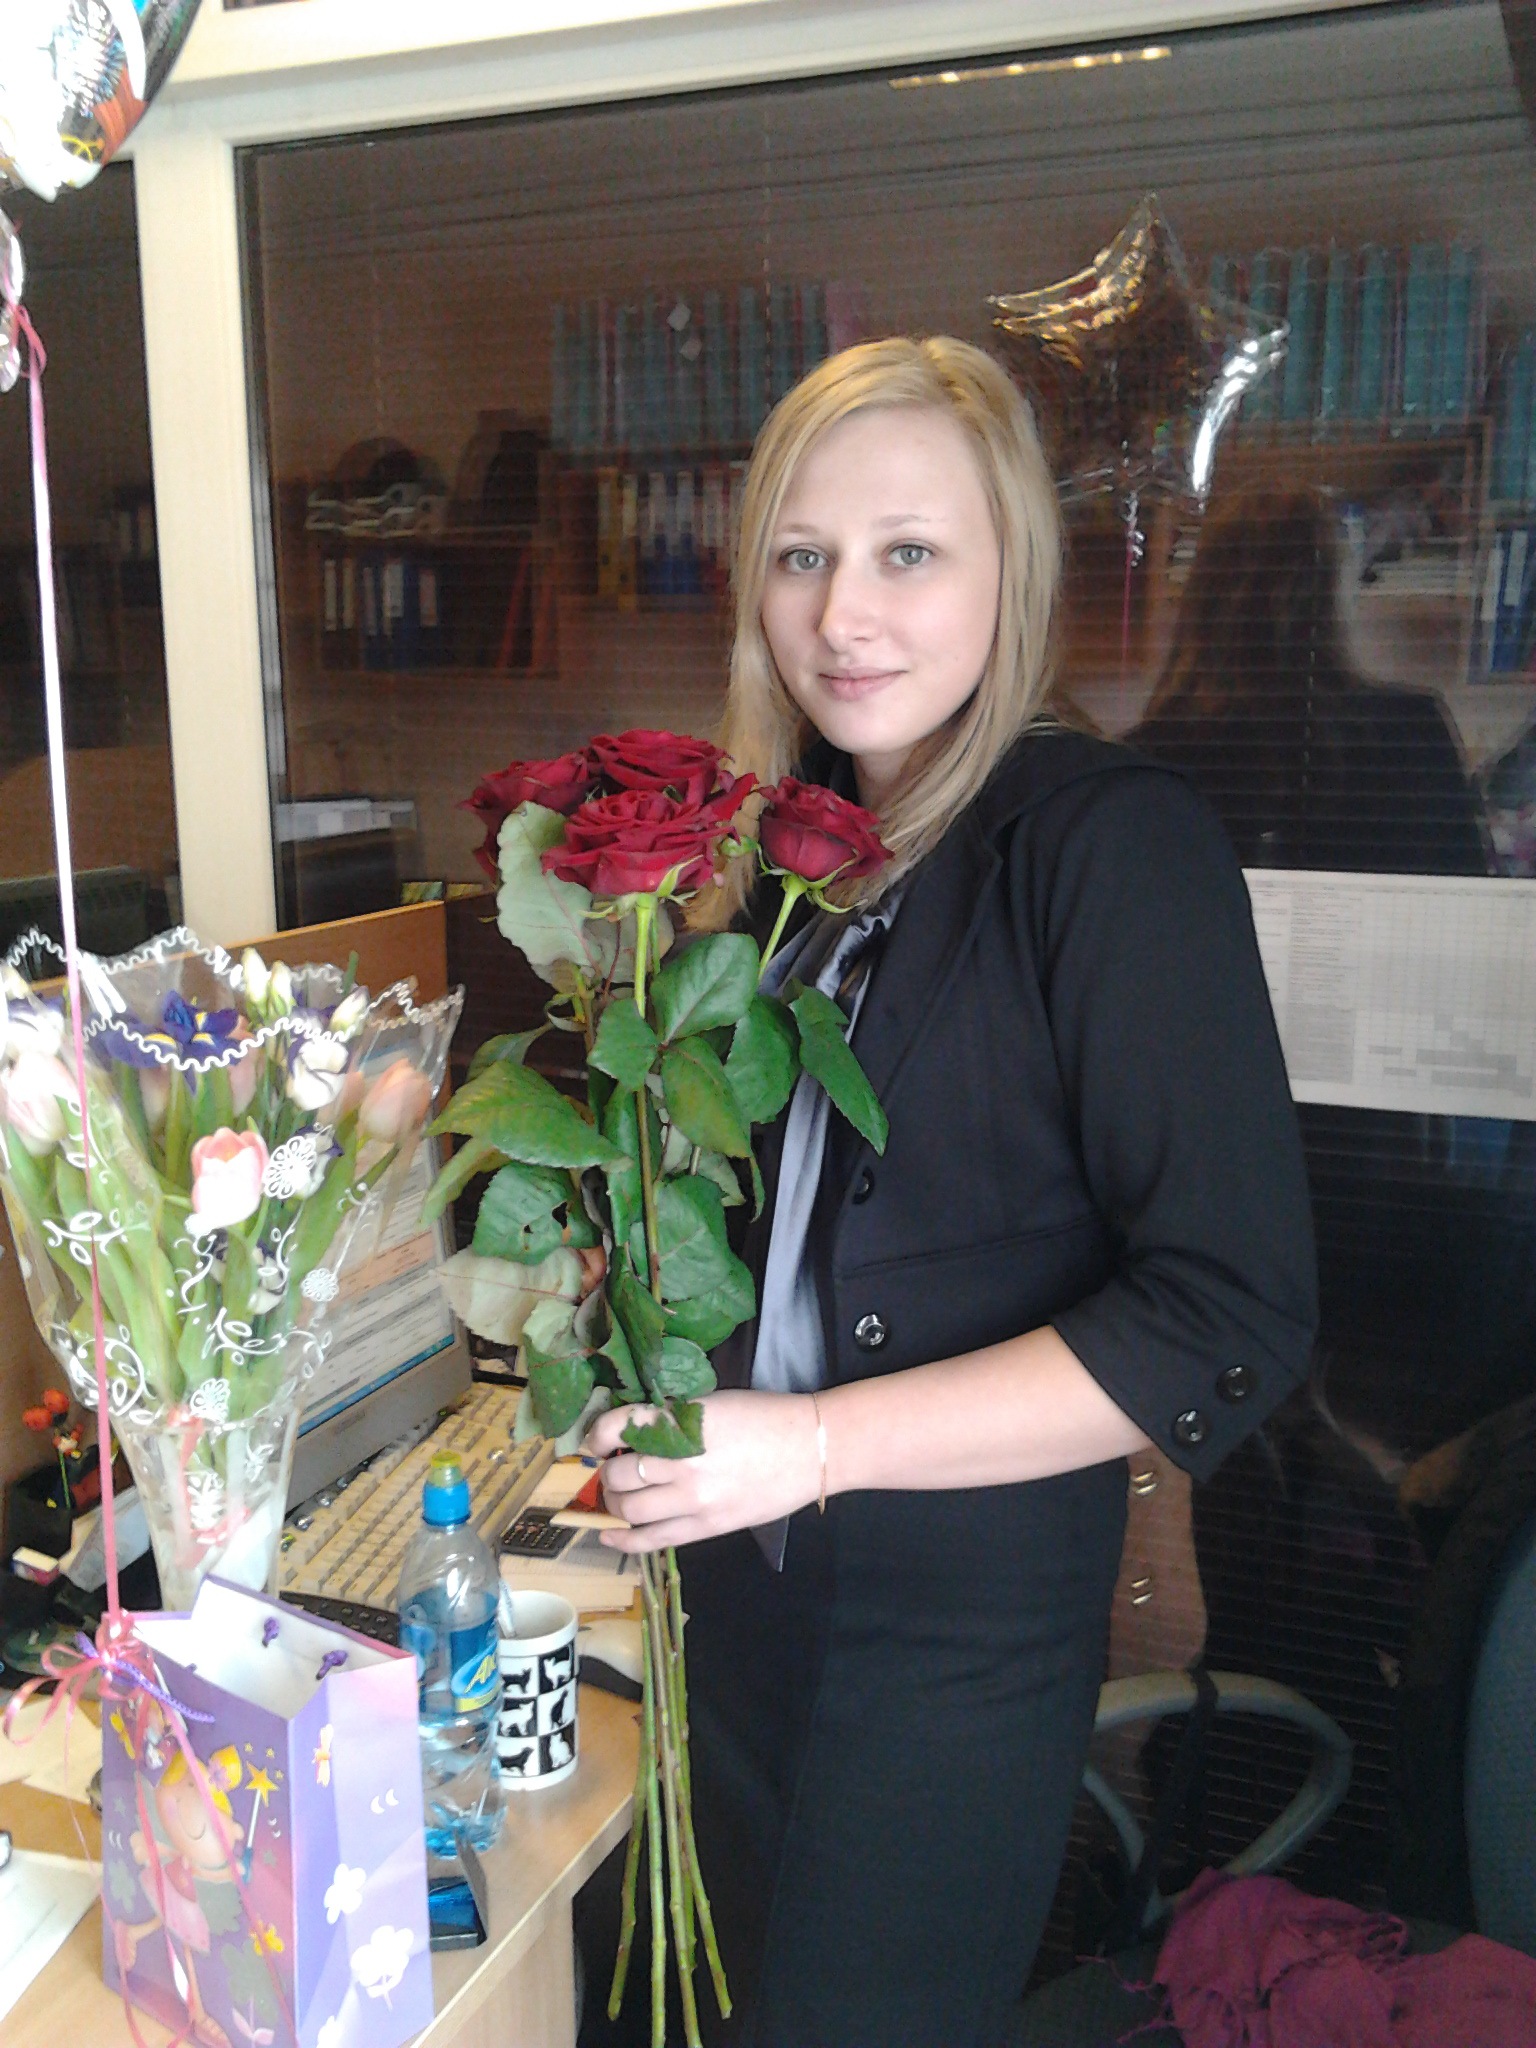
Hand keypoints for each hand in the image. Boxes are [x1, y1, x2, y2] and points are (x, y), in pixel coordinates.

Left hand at [584, 1390, 822, 1551]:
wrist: (809, 1449)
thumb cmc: (763, 1417)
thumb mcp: (711, 1404)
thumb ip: (671, 1420)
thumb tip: (631, 1434)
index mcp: (682, 1423)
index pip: (618, 1429)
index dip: (598, 1435)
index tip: (599, 1439)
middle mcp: (682, 1463)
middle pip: (618, 1475)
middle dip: (607, 1472)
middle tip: (614, 1466)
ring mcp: (693, 1501)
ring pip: (629, 1509)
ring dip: (614, 1502)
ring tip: (619, 1494)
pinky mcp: (706, 1527)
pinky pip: (652, 1540)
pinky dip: (623, 1539)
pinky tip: (608, 1534)